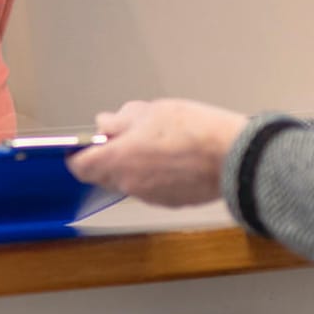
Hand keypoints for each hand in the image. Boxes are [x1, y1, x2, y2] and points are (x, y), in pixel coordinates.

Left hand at [66, 99, 248, 206]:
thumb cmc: (195, 132)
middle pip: (104, 175)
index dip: (79, 154)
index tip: (86, 144)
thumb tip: (106, 123)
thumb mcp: (152, 112)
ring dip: (134, 165)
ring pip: (130, 181)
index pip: (80, 166)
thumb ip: (122, 120)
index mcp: (118, 160)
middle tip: (126, 136)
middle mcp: (130, 184)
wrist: (234, 157)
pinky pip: (152, 188)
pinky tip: (174, 158)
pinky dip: (155, 175)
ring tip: (157, 144)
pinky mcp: (170, 202)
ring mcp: (150, 197)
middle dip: (108, 157)